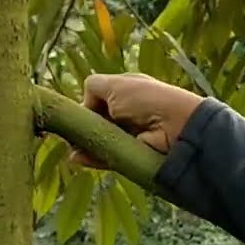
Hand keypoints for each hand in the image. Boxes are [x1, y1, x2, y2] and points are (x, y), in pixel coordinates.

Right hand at [70, 73, 203, 167]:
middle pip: (96, 122)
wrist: (176, 127)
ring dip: (83, 144)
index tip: (73, 114)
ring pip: (98, 140)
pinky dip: (91, 159)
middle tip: (69, 133)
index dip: (86, 107)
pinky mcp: (130, 155)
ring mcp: (128, 136)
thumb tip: (82, 107)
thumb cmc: (146, 99)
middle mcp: (127, 113)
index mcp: (126, 92)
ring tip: (72, 147)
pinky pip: (106, 157)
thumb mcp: (115, 85)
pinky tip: (77, 158)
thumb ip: (94, 88)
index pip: (98, 100)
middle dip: (81, 128)